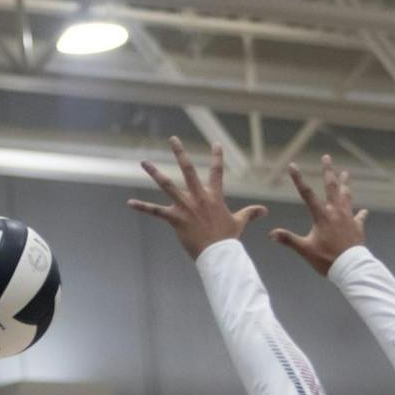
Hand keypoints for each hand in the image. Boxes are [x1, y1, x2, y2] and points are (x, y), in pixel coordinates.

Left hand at [128, 137, 266, 258]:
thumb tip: (265, 210)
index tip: (216, 143)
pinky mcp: (175, 219)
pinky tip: (129, 203)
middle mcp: (198, 197)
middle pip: (188, 169)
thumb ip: (250, 213)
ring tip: (144, 161)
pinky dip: (142, 207)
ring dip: (154, 172)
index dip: (217, 157)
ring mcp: (185, 207)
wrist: (219, 255)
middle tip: (173, 139)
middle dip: (180, 153)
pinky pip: (155, 212)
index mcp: (214, 196)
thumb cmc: (228, 240)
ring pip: (167, 185)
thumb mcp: (240, 223)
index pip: (217, 172)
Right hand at [270, 155, 368, 275]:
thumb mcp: (305, 250)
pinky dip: (360, 214)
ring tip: (345, 173)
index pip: (307, 194)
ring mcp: (348, 218)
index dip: (298, 179)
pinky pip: (359, 217)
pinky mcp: (357, 227)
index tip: (293, 165)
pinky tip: (363, 211)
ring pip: (347, 196)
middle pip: (332, 187)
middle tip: (327, 157)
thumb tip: (271, 234)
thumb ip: (288, 240)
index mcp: (322, 216)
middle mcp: (336, 212)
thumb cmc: (327, 259)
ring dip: (345, 184)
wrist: (351, 268)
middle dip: (328, 171)